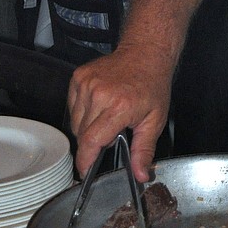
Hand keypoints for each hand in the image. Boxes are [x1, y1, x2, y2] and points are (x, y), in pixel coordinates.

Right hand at [67, 43, 171, 181]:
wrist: (145, 53)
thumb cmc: (152, 85)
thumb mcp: (155, 120)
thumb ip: (144, 150)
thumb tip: (140, 175)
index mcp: (119, 107)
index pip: (91, 141)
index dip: (85, 160)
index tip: (85, 171)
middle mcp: (99, 94)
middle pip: (82, 134)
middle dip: (94, 142)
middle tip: (113, 133)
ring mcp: (86, 83)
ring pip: (75, 121)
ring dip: (87, 127)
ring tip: (108, 116)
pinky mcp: (78, 77)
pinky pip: (72, 106)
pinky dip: (82, 111)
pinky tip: (99, 105)